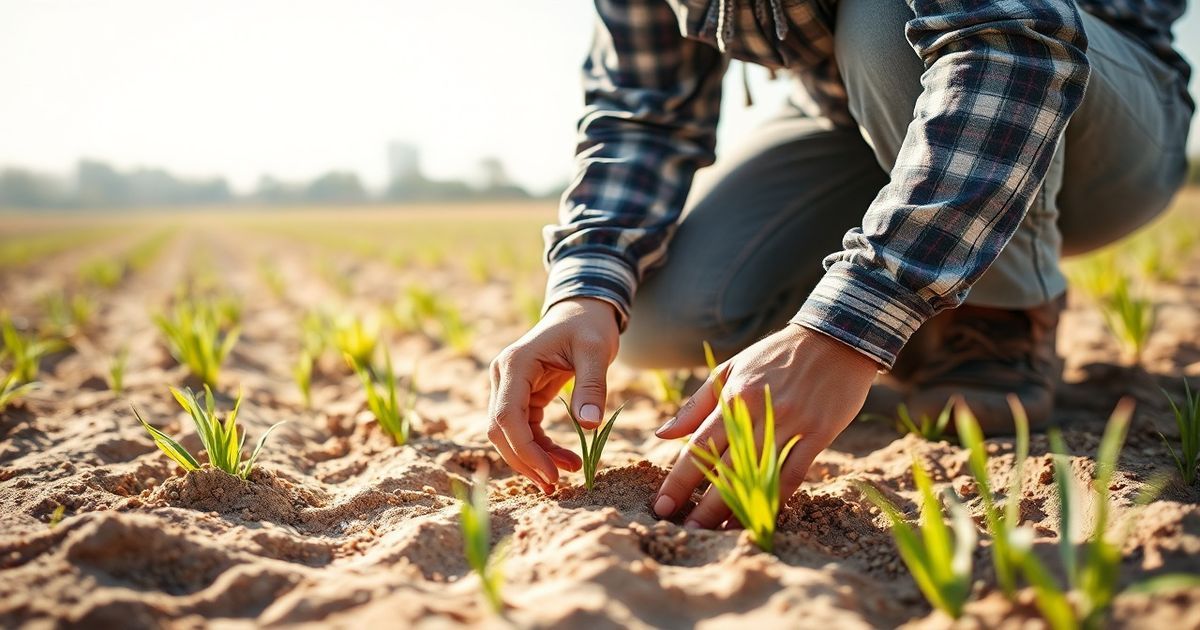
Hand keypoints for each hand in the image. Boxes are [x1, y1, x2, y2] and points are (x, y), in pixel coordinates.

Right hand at [487, 297, 619, 492]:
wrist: (582, 310)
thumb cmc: (589, 325)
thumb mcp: (596, 350)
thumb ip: (592, 386)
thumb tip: (589, 425)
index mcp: (515, 364)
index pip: (507, 417)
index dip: (526, 450)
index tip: (552, 474)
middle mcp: (503, 376)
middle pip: (500, 431)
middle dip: (525, 462)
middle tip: (555, 486)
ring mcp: (508, 387)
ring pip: (509, 435)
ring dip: (533, 459)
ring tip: (567, 474)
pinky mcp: (521, 395)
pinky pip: (524, 429)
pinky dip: (540, 448)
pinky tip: (564, 460)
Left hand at [652, 324, 879, 526]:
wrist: (835, 338)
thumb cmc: (776, 355)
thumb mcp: (732, 369)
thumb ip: (697, 405)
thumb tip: (662, 435)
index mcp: (735, 396)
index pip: (700, 446)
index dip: (680, 480)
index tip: (662, 506)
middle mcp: (761, 413)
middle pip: (727, 469)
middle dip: (704, 505)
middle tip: (686, 531)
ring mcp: (792, 425)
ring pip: (759, 477)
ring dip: (737, 508)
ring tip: (717, 532)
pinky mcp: (819, 434)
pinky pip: (794, 474)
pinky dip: (776, 499)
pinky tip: (759, 517)